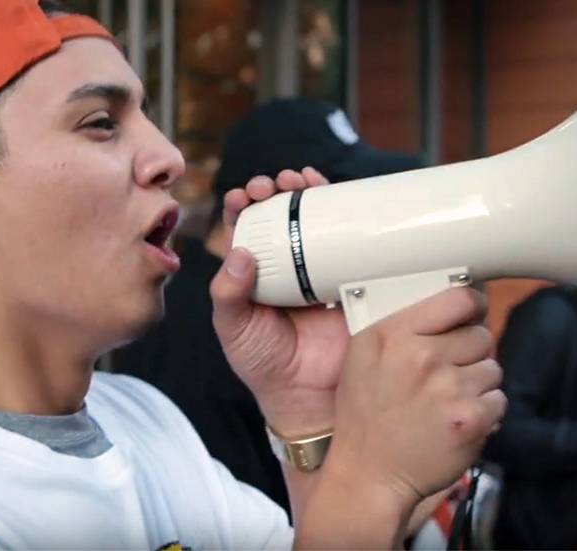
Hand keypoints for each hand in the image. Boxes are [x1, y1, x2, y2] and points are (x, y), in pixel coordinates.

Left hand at [209, 168, 347, 436]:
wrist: (308, 396)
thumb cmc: (263, 364)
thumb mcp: (234, 329)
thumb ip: (228, 295)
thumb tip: (238, 254)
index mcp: (251, 272)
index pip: (244, 228)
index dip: (243, 205)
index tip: (244, 195)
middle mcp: (283, 265)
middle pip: (280, 215)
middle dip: (276, 191)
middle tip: (276, 184)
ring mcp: (316, 269)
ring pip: (313, 221)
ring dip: (307, 195)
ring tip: (303, 182)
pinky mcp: (347, 277)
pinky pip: (347, 242)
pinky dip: (344, 218)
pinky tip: (339, 201)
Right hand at [325, 287, 505, 499]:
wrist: (369, 475)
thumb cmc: (366, 415)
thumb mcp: (364, 356)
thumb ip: (403, 326)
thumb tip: (454, 301)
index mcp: (393, 334)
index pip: (458, 298)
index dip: (472, 306)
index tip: (471, 315)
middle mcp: (420, 356)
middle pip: (480, 334)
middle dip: (469, 353)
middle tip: (444, 375)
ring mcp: (449, 387)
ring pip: (492, 368)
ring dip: (477, 384)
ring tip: (445, 402)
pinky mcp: (471, 418)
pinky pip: (498, 400)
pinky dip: (484, 412)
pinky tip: (455, 421)